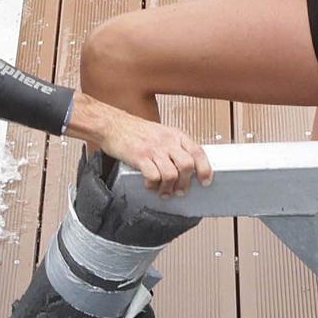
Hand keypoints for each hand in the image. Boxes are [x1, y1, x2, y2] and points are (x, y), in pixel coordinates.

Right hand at [96, 109, 211, 197]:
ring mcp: (153, 149)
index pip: (198, 151)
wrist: (112, 124)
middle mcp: (167, 141)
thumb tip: (185, 167)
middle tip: (181, 191)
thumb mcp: (161, 133)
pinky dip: (153, 186)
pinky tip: (150, 185)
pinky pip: (153, 177)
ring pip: (171, 174)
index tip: (205, 181)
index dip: (204, 169)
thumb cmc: (135, 130)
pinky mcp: (140, 157)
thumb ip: (174, 147)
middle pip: (187, 165)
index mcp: (175, 135)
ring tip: (164, 192)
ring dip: (169, 188)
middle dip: (186, 183)